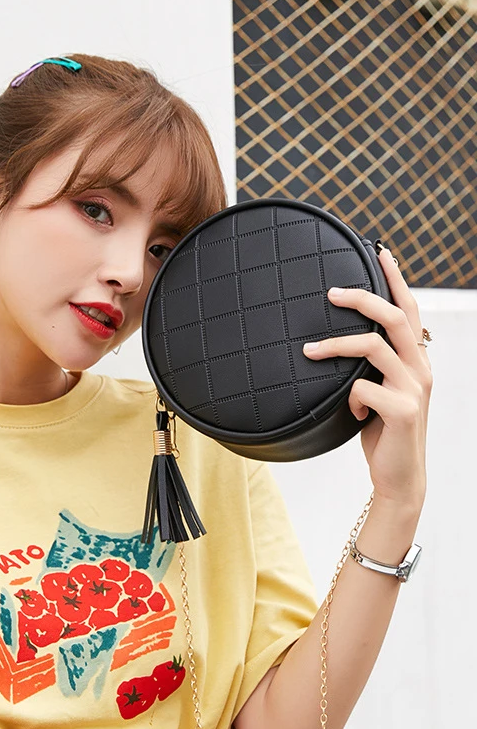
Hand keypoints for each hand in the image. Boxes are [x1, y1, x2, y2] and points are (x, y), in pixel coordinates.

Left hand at [302, 245, 431, 507]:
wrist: (398, 476)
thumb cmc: (382, 431)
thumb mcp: (376, 391)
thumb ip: (368, 367)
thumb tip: (332, 344)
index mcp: (415, 360)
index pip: (409, 309)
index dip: (396, 279)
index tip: (379, 251)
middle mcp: (420, 368)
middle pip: (395, 316)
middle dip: (362, 297)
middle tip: (330, 292)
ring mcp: (414, 389)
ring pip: (374, 347)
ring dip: (336, 344)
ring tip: (309, 351)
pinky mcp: (403, 411)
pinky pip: (362, 387)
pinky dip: (348, 396)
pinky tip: (350, 412)